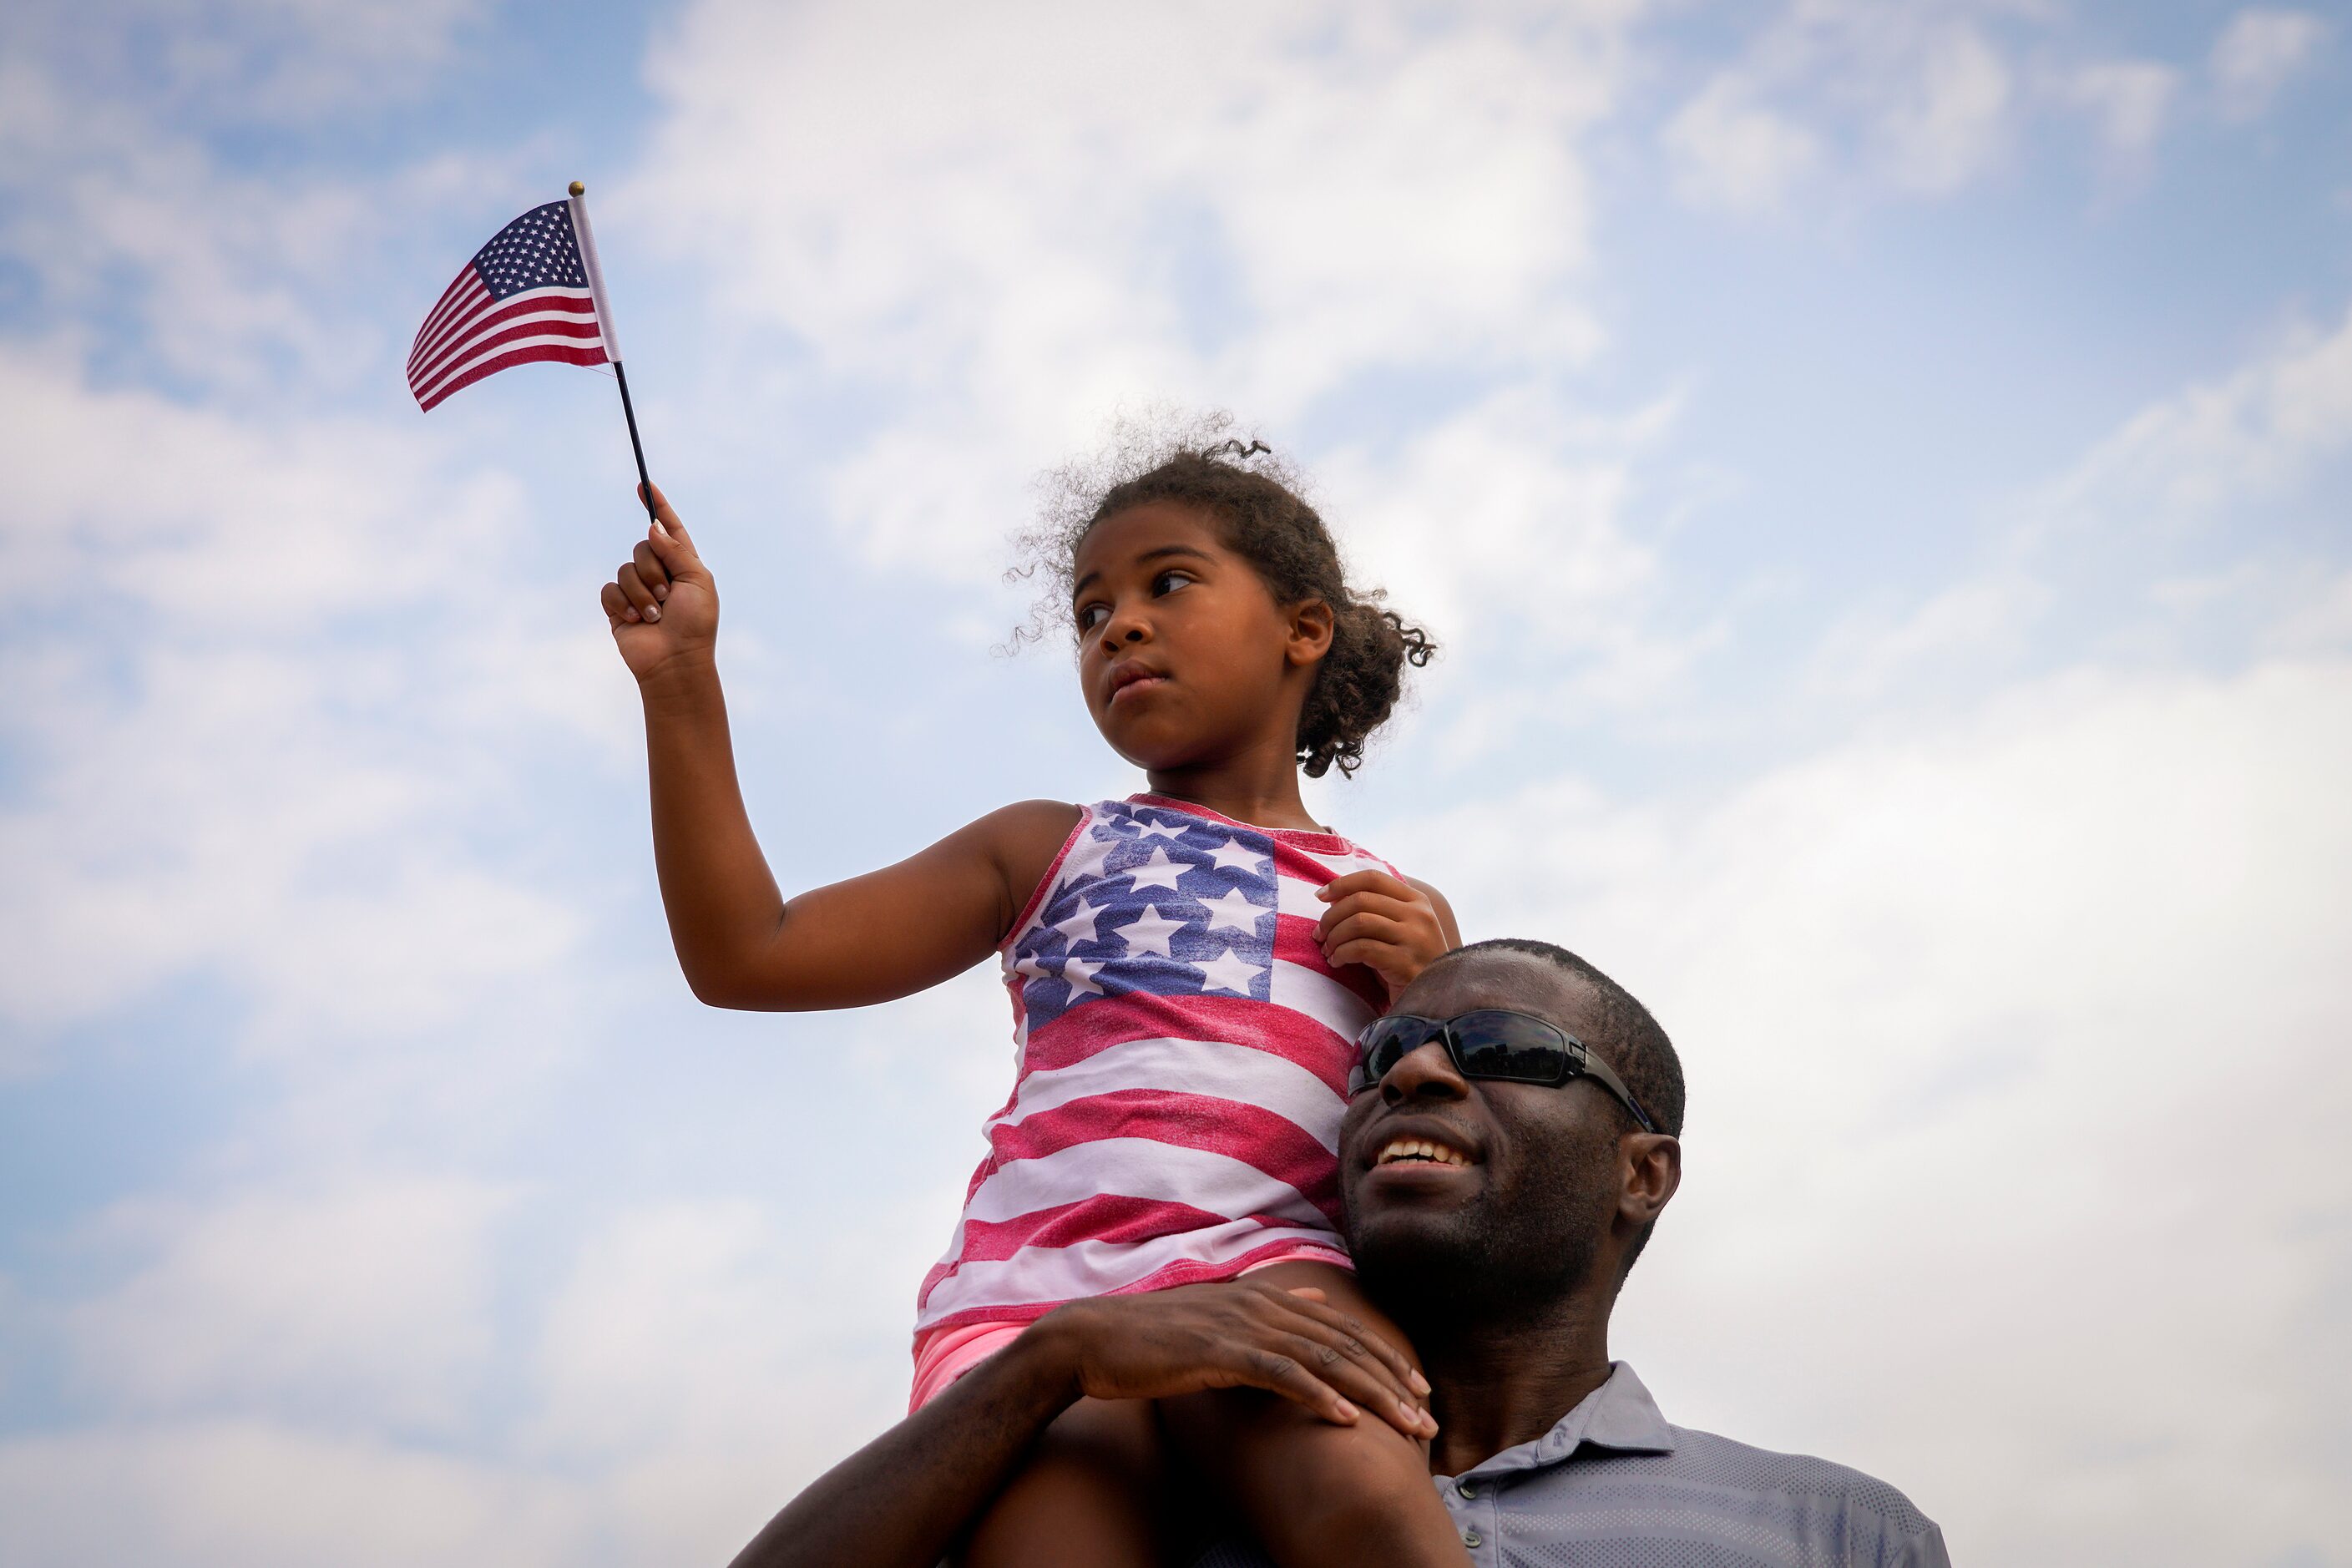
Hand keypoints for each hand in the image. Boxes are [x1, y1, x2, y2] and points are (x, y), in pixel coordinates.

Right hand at [600, 483, 718, 682]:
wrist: (675, 662)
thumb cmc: (695, 624)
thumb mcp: (698, 581)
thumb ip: (677, 551)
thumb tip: (652, 528)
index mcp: (684, 565)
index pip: (670, 529)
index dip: (659, 506)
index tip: (645, 484)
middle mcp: (660, 574)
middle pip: (643, 547)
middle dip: (654, 571)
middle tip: (667, 597)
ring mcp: (637, 590)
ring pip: (626, 569)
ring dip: (642, 594)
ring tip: (655, 617)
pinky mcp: (618, 607)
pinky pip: (610, 589)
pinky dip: (623, 604)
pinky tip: (635, 621)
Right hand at [1029, 1281, 1436, 1437]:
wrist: (1093, 1339)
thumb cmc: (1153, 1336)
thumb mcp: (1219, 1313)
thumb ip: (1269, 1305)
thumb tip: (1314, 1295)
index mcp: (1263, 1298)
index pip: (1341, 1327)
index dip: (1385, 1355)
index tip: (1418, 1386)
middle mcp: (1260, 1306)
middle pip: (1344, 1343)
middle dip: (1392, 1380)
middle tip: (1428, 1415)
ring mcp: (1240, 1327)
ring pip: (1323, 1359)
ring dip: (1371, 1394)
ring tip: (1406, 1423)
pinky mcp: (1218, 1353)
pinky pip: (1280, 1376)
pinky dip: (1317, 1396)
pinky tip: (1346, 1421)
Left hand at [1315, 871, 1451, 999]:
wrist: (1436, 999)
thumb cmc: (1408, 963)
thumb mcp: (1400, 929)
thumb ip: (1376, 911)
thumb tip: (1333, 898)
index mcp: (1417, 900)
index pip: (1373, 878)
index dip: (1342, 884)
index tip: (1320, 896)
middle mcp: (1419, 915)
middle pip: (1361, 900)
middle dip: (1331, 916)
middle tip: (1319, 933)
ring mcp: (1414, 938)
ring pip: (1359, 922)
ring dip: (1334, 936)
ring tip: (1327, 950)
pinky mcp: (1405, 963)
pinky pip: (1362, 949)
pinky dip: (1341, 954)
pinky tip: (1336, 962)